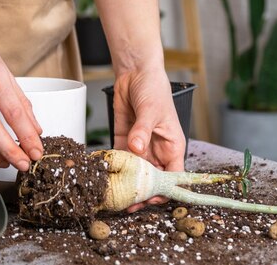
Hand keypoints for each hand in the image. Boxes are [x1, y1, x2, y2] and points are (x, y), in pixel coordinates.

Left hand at [111, 66, 185, 211]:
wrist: (136, 73)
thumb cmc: (154, 89)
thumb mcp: (151, 109)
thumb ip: (143, 130)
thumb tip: (136, 148)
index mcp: (172, 146)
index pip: (172, 175)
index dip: (163, 190)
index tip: (150, 199)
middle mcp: (157, 150)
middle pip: (151, 179)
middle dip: (141, 192)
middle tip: (127, 204)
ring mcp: (140, 147)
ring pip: (134, 173)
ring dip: (125, 183)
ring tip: (113, 196)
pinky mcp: (124, 141)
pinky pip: (119, 159)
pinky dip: (113, 168)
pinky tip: (104, 177)